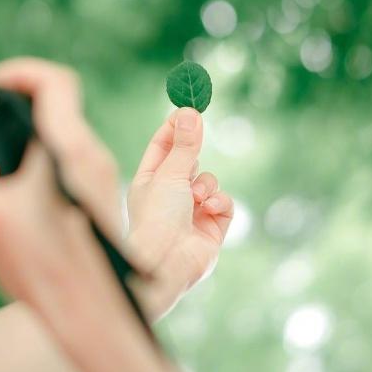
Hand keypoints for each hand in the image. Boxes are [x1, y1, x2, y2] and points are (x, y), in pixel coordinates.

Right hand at [0, 59, 126, 366]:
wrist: (94, 318)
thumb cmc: (46, 272)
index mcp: (70, 151)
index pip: (56, 82)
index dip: (22, 72)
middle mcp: (93, 160)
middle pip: (61, 108)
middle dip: (19, 104)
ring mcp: (102, 182)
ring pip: (66, 137)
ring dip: (31, 133)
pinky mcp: (99, 204)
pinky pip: (71, 164)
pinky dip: (42, 159)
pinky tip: (15, 191)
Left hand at [127, 107, 233, 319]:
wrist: (166, 263)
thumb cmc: (156, 218)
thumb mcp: (169, 174)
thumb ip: (184, 145)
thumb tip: (190, 111)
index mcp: (148, 183)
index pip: (161, 147)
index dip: (174, 128)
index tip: (187, 108)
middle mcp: (168, 197)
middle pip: (187, 162)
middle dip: (193, 153)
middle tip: (199, 131)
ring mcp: (190, 213)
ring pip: (209, 182)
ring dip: (206, 184)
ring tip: (196, 198)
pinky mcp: (211, 229)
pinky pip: (223, 204)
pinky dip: (219, 202)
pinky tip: (209, 209)